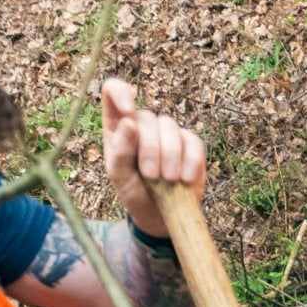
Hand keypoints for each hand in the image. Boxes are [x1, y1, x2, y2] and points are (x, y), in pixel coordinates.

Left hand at [98, 76, 206, 236]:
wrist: (159, 215)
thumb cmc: (133, 192)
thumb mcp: (119, 175)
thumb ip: (120, 150)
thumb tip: (129, 122)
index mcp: (117, 125)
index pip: (113, 90)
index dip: (121, 93)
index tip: (128, 112)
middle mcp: (142, 123)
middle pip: (146, 117)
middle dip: (150, 148)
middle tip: (151, 175)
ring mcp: (167, 131)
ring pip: (170, 127)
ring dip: (169, 155)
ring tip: (168, 180)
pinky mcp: (189, 143)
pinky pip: (192, 142)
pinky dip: (190, 160)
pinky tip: (184, 179)